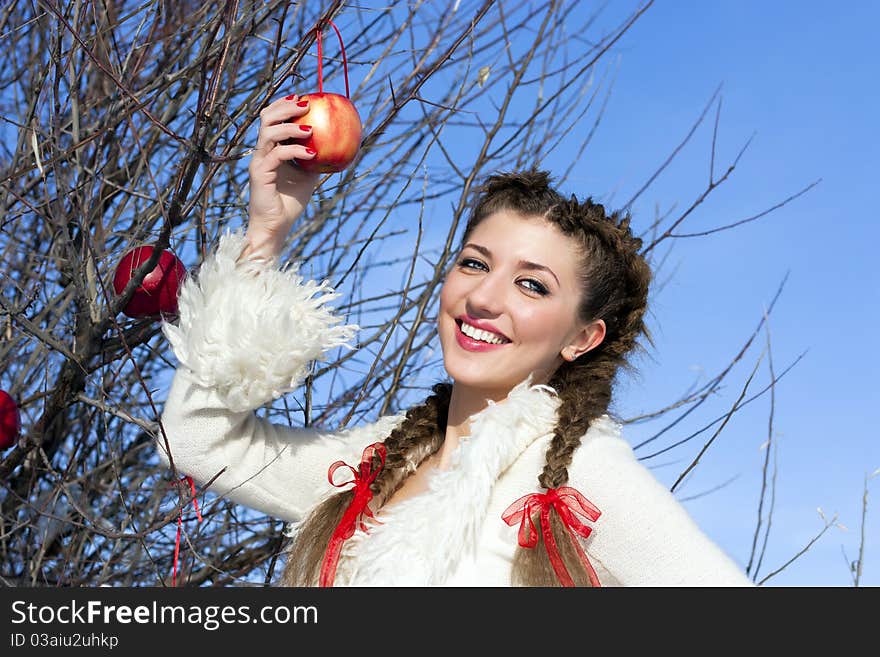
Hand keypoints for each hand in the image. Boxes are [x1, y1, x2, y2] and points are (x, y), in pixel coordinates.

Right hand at [243, 95, 320, 258]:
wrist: (276, 226)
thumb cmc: (291, 202)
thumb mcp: (309, 176)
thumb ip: (317, 159)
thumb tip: (340, 146)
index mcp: (270, 149)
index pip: (272, 119)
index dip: (284, 104)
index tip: (303, 97)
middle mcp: (261, 151)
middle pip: (266, 118)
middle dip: (285, 106)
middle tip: (306, 104)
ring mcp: (258, 161)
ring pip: (269, 132)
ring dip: (291, 127)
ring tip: (310, 129)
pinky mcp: (260, 173)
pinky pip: (277, 155)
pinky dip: (295, 151)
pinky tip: (312, 153)